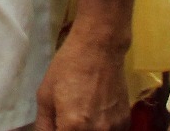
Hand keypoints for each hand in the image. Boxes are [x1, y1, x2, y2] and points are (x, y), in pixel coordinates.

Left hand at [35, 0, 135, 130]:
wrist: (100, 47)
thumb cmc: (67, 67)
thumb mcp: (45, 95)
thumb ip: (44, 124)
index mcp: (73, 126)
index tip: (57, 126)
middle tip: (67, 119)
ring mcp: (114, 129)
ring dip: (87, 130)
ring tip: (82, 114)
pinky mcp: (126, 122)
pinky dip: (102, 129)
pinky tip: (96, 114)